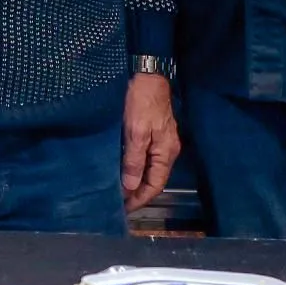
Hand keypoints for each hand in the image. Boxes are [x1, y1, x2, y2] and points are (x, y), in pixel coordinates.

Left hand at [120, 73, 178, 210]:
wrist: (147, 75)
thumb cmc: (142, 102)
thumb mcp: (136, 132)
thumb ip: (134, 160)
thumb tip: (130, 186)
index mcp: (166, 152)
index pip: (155, 185)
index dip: (140, 199)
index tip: (124, 209)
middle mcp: (167, 150)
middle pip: (153, 179)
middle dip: (137, 193)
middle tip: (118, 203)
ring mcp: (161, 141)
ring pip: (149, 169)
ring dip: (135, 181)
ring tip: (118, 191)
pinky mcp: (153, 133)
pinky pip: (145, 158)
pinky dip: (135, 167)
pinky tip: (122, 170)